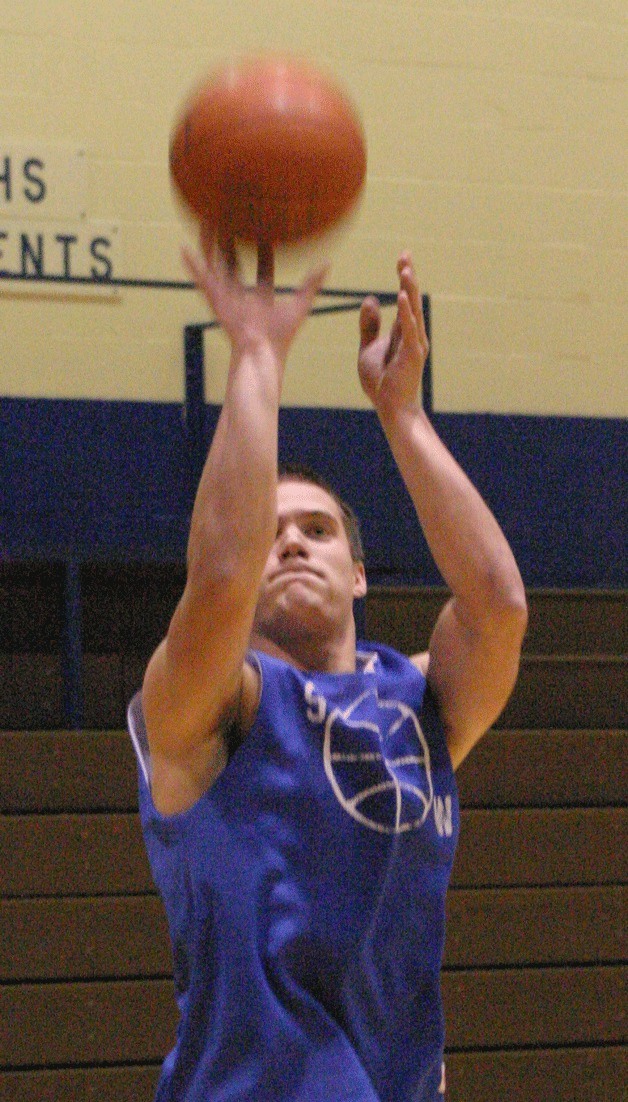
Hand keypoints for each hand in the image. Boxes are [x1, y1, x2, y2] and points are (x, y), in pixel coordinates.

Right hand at [182, 228, 327, 366]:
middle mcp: (242, 294)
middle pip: (236, 261)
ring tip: (207, 220)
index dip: (266, 249)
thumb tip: (327, 263)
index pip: (263, 267)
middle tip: (235, 220)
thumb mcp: (300, 304)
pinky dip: (192, 264)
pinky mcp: (215, 297)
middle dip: (235, 241)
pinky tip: (183, 248)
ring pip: (217, 262)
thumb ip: (312, 284)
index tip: (267, 231)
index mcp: (261, 296)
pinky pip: (201, 277)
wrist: (260, 350)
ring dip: (211, 243)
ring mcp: (226, 295)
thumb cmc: (280, 336)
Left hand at [357, 253, 428, 417]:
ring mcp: (415, 343)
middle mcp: (413, 334)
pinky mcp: (412, 354)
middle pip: (411, 298)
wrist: (391, 408)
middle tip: (405, 254)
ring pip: (412, 310)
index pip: (405, 298)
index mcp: (404, 331)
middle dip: (408, 276)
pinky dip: (405, 312)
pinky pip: (409, 329)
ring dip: (408, 289)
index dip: (404, 277)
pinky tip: (401, 295)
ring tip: (405, 269)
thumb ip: (369, 325)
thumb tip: (370, 299)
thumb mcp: (368, 348)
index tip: (403, 256)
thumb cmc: (382, 382)